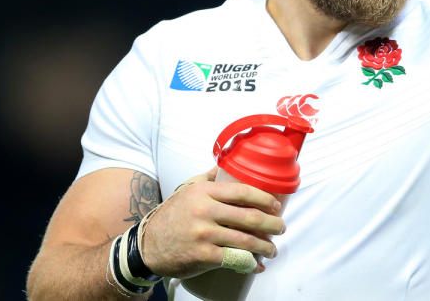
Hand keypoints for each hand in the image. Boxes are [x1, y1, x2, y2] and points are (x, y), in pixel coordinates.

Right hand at [138, 168, 285, 278]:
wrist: (148, 245)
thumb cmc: (172, 216)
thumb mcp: (187, 190)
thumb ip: (208, 178)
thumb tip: (227, 165)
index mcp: (204, 192)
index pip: (243, 192)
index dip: (265, 199)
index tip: (276, 206)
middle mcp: (205, 211)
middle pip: (250, 217)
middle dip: (272, 224)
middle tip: (281, 228)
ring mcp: (204, 234)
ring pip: (245, 240)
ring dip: (265, 247)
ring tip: (272, 249)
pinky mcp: (202, 255)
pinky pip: (233, 259)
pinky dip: (249, 263)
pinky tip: (256, 265)